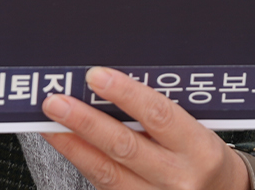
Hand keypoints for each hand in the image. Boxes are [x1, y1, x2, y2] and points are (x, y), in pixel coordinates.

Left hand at [40, 66, 249, 189]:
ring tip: (50, 123)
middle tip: (56, 102)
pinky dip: (82, 163)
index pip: (158, 115)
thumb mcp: (198, 130)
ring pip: (106, 172)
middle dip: (85, 122)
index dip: (125, 94)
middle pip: (124, 147)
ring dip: (73, 145)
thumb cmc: (204, 157)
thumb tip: (112, 83)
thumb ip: (162, 111)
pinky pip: (104, 187)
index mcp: (199, 149)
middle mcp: (178, 178)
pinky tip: (67, 147)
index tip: (96, 76)